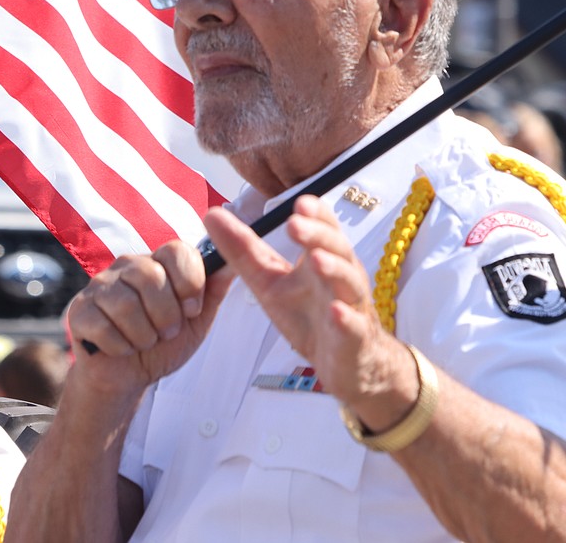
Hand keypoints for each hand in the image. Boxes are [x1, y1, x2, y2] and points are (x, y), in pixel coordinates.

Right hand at [65, 239, 233, 393]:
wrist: (130, 377)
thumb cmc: (163, 344)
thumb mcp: (197, 320)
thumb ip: (214, 289)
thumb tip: (235, 260)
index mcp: (159, 263)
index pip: (177, 251)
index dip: (189, 282)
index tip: (192, 309)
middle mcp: (128, 267)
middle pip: (150, 276)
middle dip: (166, 315)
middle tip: (166, 332)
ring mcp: (100, 286)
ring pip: (125, 303)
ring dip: (144, 335)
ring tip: (145, 342)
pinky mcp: (79, 310)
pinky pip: (102, 325)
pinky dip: (120, 346)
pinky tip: (122, 348)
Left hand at [203, 196, 415, 419]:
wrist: (342, 361)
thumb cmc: (307, 316)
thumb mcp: (268, 281)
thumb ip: (241, 249)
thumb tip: (211, 214)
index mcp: (321, 258)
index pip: (322, 227)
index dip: (314, 215)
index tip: (298, 204)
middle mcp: (340, 275)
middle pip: (336, 248)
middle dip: (318, 235)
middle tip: (295, 225)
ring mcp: (350, 305)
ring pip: (348, 281)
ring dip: (334, 269)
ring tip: (316, 260)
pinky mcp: (353, 338)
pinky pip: (353, 325)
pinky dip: (345, 317)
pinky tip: (336, 312)